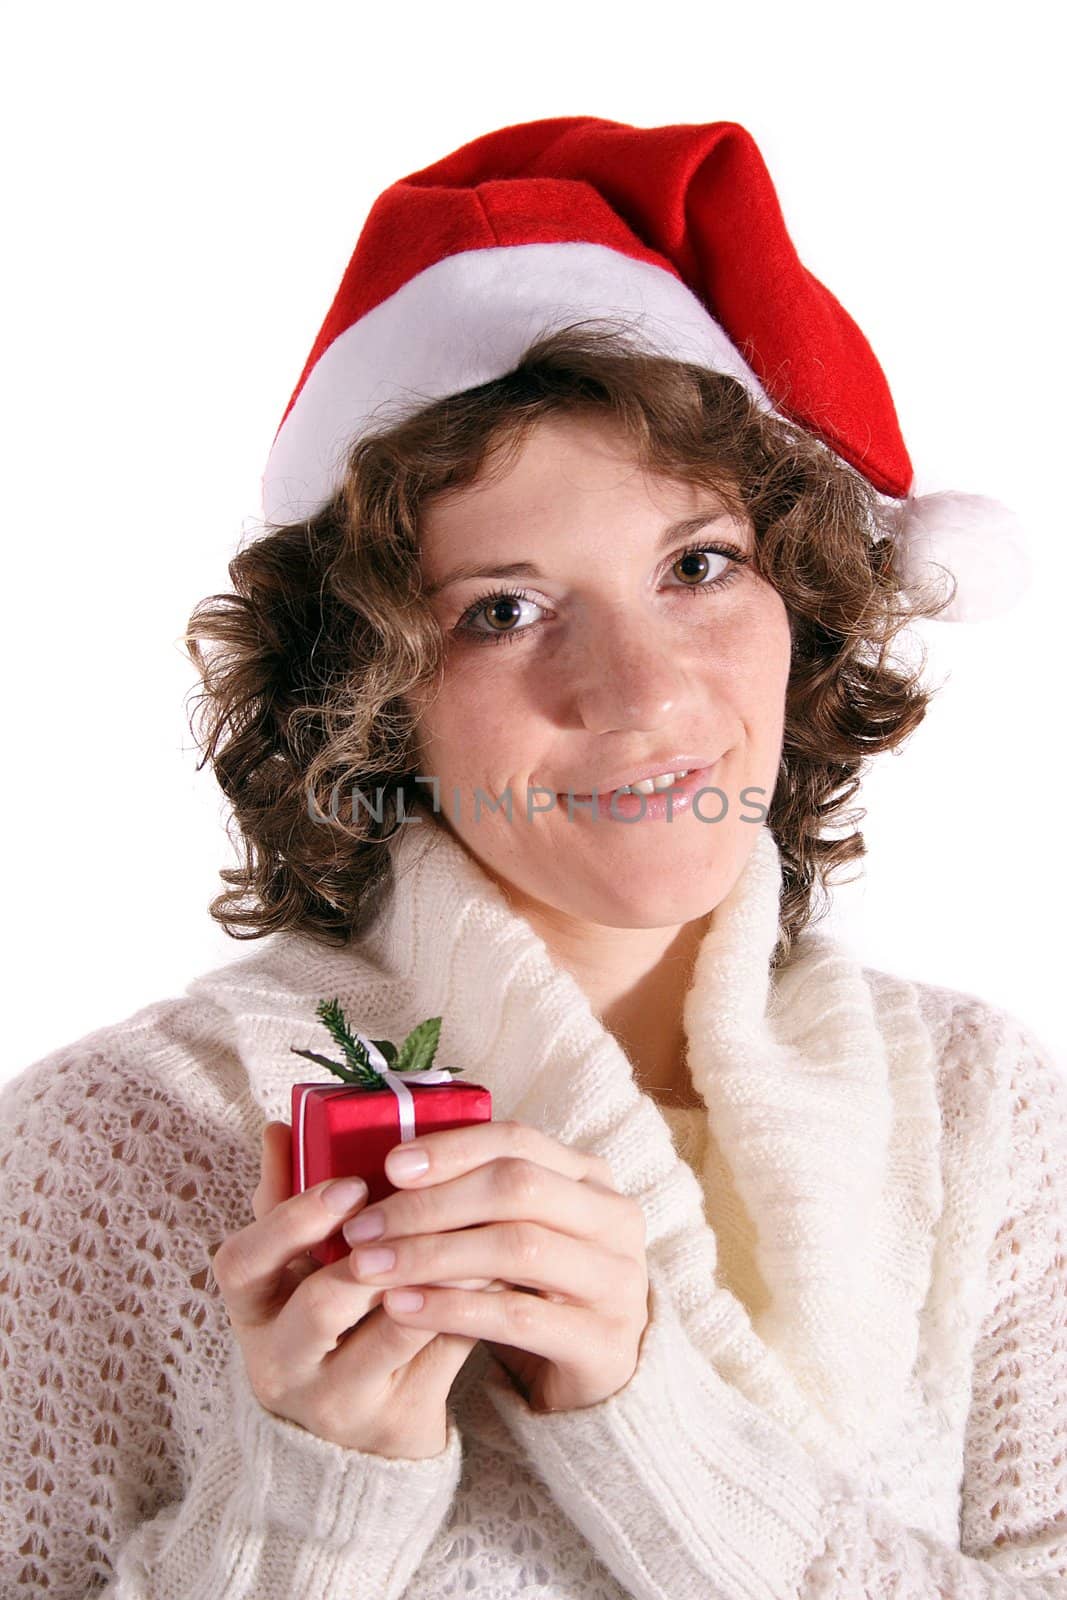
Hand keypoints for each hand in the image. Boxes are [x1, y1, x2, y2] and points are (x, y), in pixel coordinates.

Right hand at [209, 1121, 478, 1458]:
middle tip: (421, 1207)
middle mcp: (284, 1363)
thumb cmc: (329, 1327)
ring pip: (393, 1331)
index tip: (348, 1186)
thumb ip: (287, 1201)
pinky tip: (495, 1267)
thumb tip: (281, 1125)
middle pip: (317, 1306)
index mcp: (254, 1312)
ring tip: (475, 1222)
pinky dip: (469, 1303)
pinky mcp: (397, 1419)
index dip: (290, 1221)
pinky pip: (441, 1354)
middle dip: (374, 1250)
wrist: (362, 1434)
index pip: (242, 1263)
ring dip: (438, 1269)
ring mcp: (339, 1401)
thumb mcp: (296, 1272)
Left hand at [344, 1119, 650, 1411]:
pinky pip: (517, 1316)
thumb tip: (390, 1170)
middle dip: (430, 1204)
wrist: (596, 1375)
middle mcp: (615, 1219)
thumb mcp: (519, 1230)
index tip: (390, 1166)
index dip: (453, 1149)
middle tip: (363, 1227)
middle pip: (516, 1188)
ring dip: (431, 1254)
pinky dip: (452, 1307)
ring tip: (370, 1267)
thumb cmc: (539, 1289)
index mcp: (592, 1178)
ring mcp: (617, 1280)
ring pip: (516, 1248)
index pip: (519, 1141)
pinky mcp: (604, 1341)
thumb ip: (477, 1195)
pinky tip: (401, 1307)